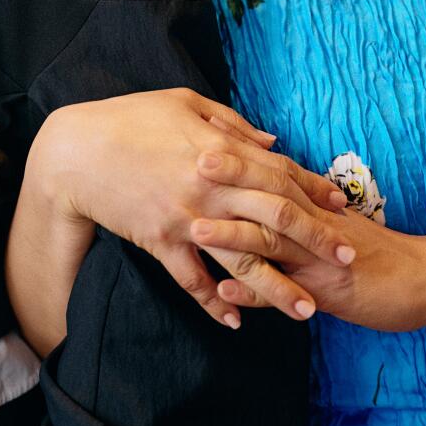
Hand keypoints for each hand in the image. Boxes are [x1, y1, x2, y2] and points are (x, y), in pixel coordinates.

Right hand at [34, 89, 352, 328]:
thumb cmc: (130, 118)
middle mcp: (210, 186)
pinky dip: (214, 300)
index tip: (344, 209)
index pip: (280, 172)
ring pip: (242, 257)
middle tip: (350, 260)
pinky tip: (235, 320)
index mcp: (219, 149)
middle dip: (316, 240)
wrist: (76, 151)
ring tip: (307, 311)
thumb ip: (232, 124)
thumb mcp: (184, 104)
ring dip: (277, 287)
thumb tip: (273, 142)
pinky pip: (192, 279)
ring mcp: (186, 218)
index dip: (315, 191)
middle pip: (276, 217)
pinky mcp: (160, 241)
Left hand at [194, 152, 425, 333]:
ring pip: (273, 242)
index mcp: (316, 205)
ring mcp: (320, 257)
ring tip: (195, 229)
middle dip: (231, 180)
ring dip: (233, 236)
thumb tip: (272, 191)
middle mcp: (315, 224)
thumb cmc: (380, 252)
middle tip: (194, 160)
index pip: (273, 172)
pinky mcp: (328, 292)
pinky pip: (286, 293)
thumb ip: (307, 208)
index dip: (242, 154)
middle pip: (268, 195)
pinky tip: (224, 294)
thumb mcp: (339, 224)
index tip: (207, 133)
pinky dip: (255, 295)